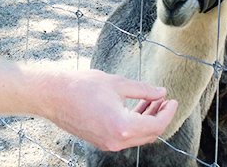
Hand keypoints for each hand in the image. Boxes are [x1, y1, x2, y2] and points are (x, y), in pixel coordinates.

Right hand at [43, 69, 177, 151]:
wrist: (54, 96)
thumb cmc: (82, 86)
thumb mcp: (117, 83)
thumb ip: (143, 90)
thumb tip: (161, 92)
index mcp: (123, 126)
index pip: (156, 125)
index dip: (167, 112)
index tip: (172, 100)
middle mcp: (117, 141)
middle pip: (149, 134)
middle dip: (160, 116)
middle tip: (165, 100)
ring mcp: (108, 144)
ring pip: (137, 136)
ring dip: (147, 120)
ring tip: (152, 101)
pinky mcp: (101, 141)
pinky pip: (125, 136)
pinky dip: (134, 123)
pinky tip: (136, 107)